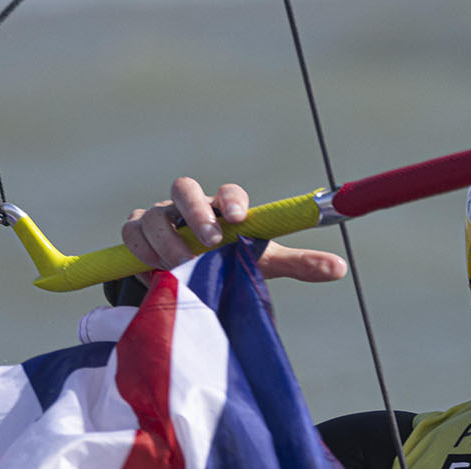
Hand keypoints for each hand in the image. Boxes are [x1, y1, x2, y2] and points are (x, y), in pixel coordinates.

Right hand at [121, 178, 348, 283]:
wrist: (188, 277)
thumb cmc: (229, 261)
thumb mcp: (263, 263)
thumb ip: (299, 263)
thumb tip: (340, 268)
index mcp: (222, 208)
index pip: (228, 193)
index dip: (232, 200)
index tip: (240, 218)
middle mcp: (189, 207)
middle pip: (184, 188)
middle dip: (196, 214)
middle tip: (209, 242)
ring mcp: (158, 219)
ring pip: (152, 216)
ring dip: (166, 243)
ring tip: (179, 268)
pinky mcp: (134, 236)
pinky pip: (130, 236)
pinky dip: (141, 253)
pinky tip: (154, 274)